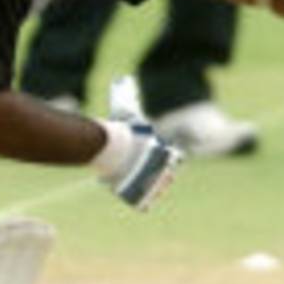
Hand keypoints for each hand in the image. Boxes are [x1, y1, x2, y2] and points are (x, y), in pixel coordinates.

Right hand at [92, 77, 182, 210]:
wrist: (110, 146)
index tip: (155, 161)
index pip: (173, 159)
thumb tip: (122, 80)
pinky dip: (142, 203)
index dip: (165, 160)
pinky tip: (138, 201)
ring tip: (141, 188)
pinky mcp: (141, 194)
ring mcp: (152, 183)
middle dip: (159, 176)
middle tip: (147, 176)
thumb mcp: (126, 110)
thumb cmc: (119, 128)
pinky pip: (145, 203)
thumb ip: (127, 97)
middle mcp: (163, 168)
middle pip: (167, 176)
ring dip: (151, 190)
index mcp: (163, 150)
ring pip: (157, 190)